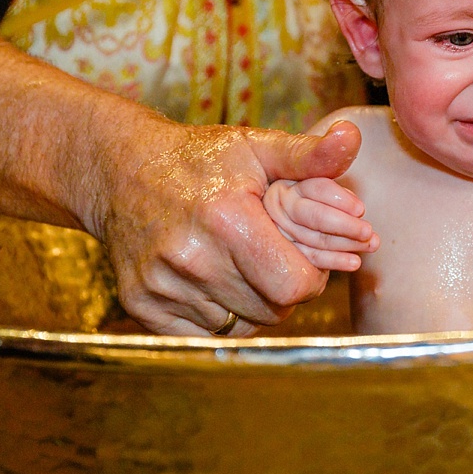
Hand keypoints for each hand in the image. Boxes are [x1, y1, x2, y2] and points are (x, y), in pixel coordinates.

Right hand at [86, 118, 362, 336]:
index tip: (304, 257)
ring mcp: (162, 286)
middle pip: (272, 310)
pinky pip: (204, 336)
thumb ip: (309, 154)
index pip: (295, 286)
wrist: (120, 171)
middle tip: (275, 258)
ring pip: (241, 327)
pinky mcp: (141, 307)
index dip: (312, 277)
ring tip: (245, 265)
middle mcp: (190, 258)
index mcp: (226, 219)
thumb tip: (351, 138)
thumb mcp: (257, 148)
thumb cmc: (200, 159)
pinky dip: (219, 317)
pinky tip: (215, 281)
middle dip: (286, 289)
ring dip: (254, 304)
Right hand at [264, 176, 378, 271]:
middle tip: (368, 231)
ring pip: (315, 238)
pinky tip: (354, 262)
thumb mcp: (321, 194)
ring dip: (346, 243)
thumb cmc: (312, 205)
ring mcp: (280, 231)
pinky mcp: (285, 253)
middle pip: (315, 215)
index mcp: (291, 185)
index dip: (341, 199)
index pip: (318, 189)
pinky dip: (335, 260)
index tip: (361, 210)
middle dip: (345, 225)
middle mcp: (281, 206)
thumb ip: (338, 197)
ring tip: (370, 245)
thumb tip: (358, 211)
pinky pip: (311, 257)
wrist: (285, 229)